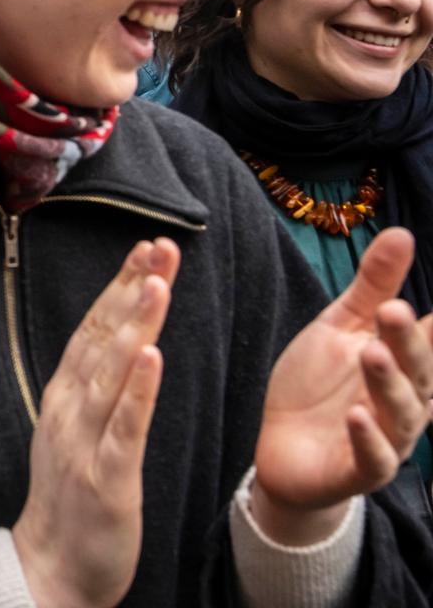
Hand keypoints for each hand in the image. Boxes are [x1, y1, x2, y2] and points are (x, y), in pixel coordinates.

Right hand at [12, 239, 177, 607]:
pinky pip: (123, 427)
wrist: (49, 570)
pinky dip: (138, 389)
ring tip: (157, 283)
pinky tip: (152, 355)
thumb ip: (93, 389)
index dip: (118, 286)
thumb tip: (118, 342)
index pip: (92, 328)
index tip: (145, 248)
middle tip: (159, 246)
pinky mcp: (106, 477)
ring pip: (111, 372)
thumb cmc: (71, 501)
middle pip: (100, 337)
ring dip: (134, 323)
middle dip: (130, 288)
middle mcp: (68, 409)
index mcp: (64, 397)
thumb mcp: (74, 433)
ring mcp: (84, 441)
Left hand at [252, 228, 432, 544]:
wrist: (283, 449)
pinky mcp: (360, 470)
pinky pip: (373, 458)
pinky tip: (357, 417)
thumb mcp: (340, 327)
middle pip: (419, 371)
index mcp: (406, 364)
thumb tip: (402, 233)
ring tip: (372, 353)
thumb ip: (373, 286)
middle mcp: (406, 401)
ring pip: (401, 412)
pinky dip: (369, 439)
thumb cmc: (319, 385)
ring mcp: (387, 438)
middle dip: (409, 342)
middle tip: (394, 311)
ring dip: (389, 384)